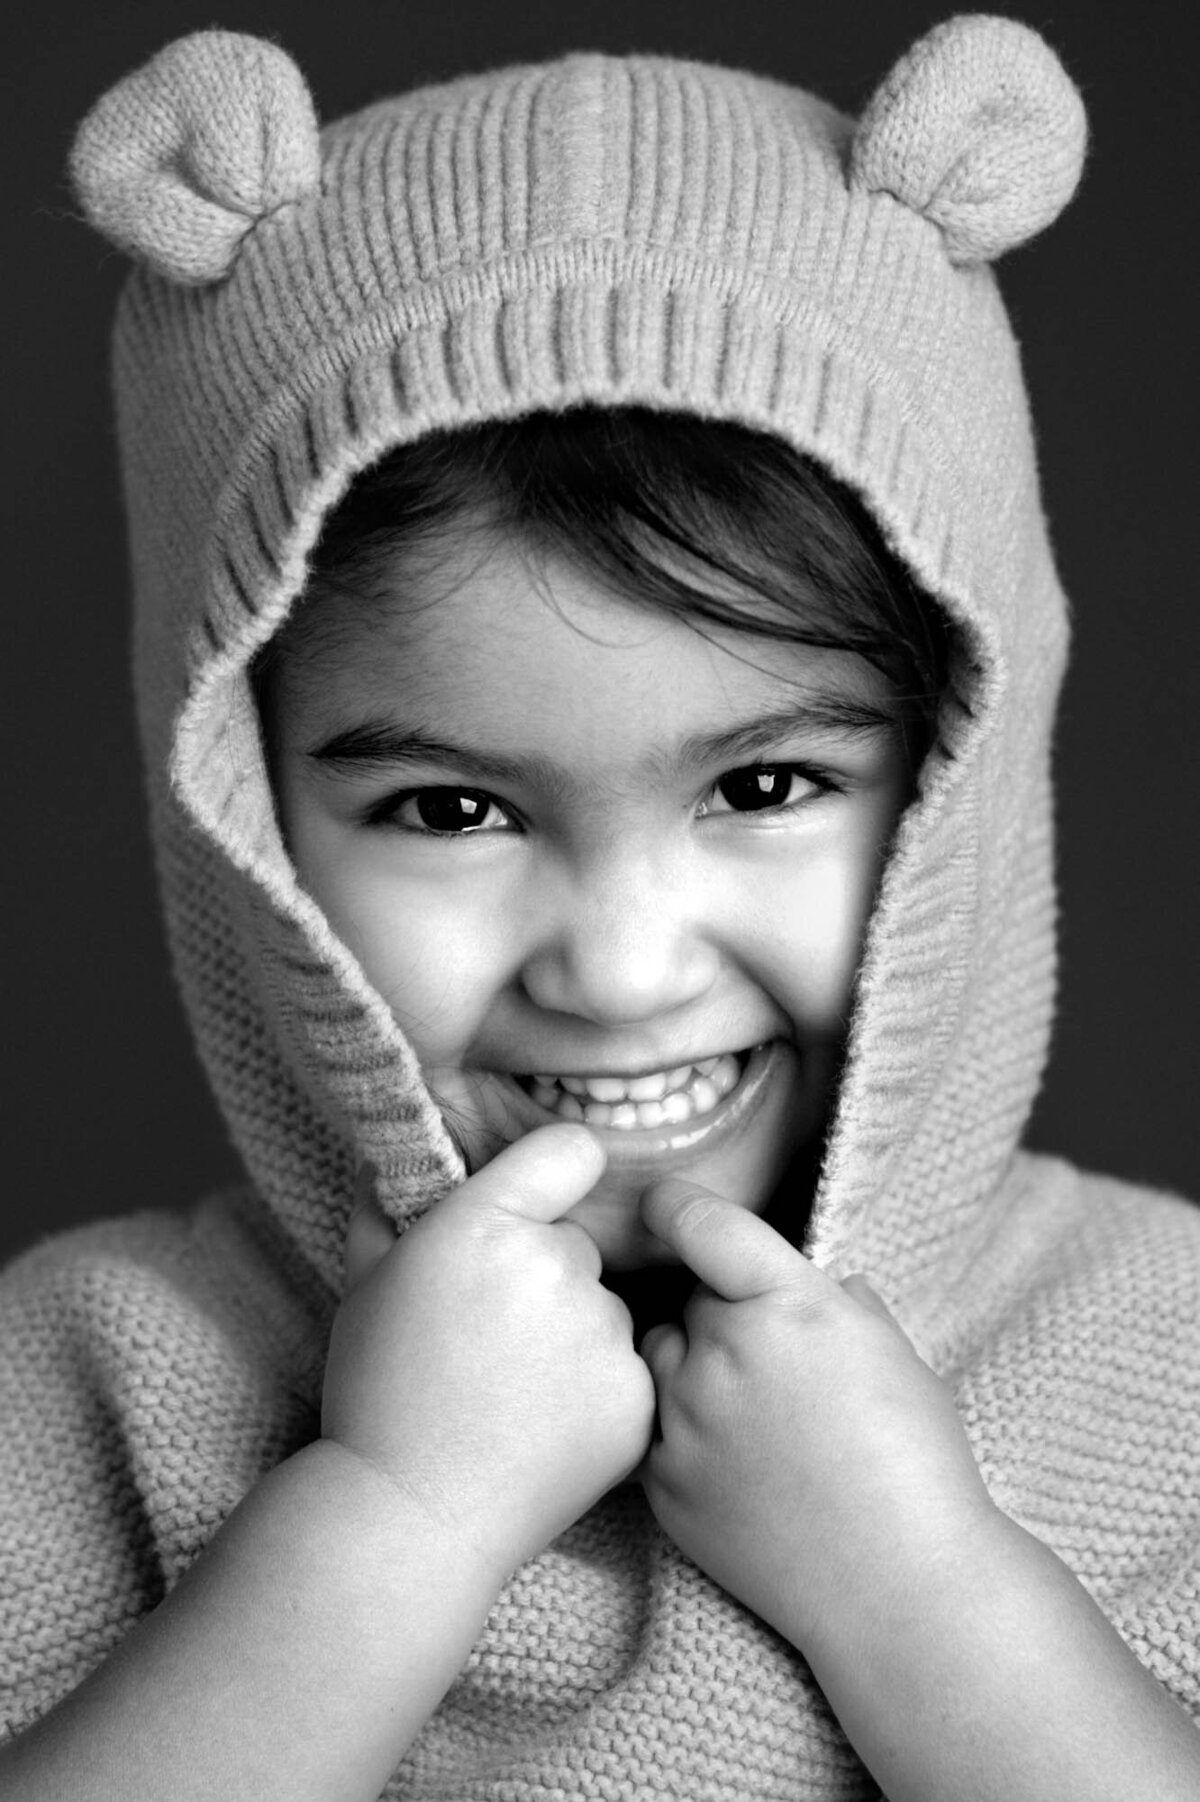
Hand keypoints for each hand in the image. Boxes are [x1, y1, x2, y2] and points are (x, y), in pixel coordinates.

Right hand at [323, 1125, 655, 1579]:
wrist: (411, 1517)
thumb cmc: (378, 1391)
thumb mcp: (364, 1280)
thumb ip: (389, 1197)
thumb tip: (399, 1141)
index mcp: (484, 1224)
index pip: (570, 1149)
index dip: (557, 1170)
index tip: (546, 1195)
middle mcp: (555, 1267)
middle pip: (578, 1243)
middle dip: (546, 1275)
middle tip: (492, 1337)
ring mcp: (603, 1336)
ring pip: (605, 1308)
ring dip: (575, 1334)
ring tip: (512, 1392)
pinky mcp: (636, 1398)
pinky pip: (629, 1367)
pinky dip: (598, 1390)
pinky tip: (546, 1425)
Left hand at [637, 1178, 996, 1656]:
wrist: (901, 1586)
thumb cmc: (917, 1463)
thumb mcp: (894, 1354)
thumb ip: (842, 1303)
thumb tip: (823, 1285)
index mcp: (788, 1304)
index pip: (703, 1225)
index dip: (674, 1205)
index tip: (660, 1202)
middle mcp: (724, 1351)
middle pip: (691, 1302)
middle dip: (720, 1315)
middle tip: (771, 1363)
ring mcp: (685, 1419)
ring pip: (661, 1360)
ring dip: (692, 1369)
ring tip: (752, 1417)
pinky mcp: (663, 1482)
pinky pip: (654, 1428)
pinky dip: (682, 1433)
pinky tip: (737, 1465)